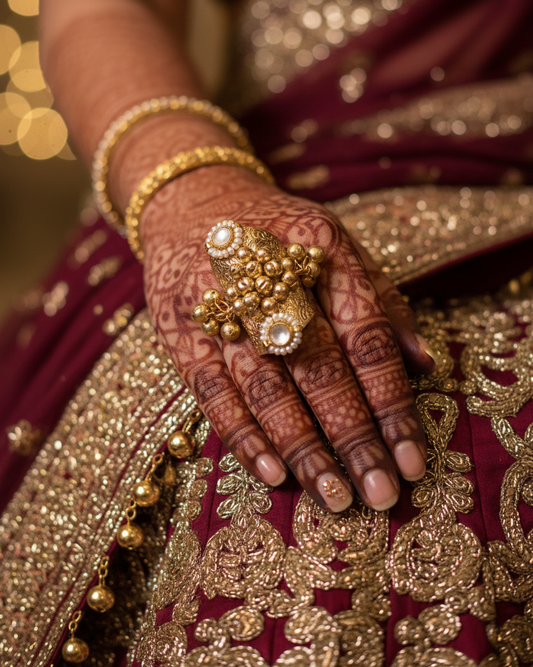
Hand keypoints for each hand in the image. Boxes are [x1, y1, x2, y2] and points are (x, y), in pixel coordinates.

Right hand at [141, 165, 434, 511]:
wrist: (192, 200)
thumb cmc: (278, 233)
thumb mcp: (335, 243)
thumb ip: (380, 298)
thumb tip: (424, 363)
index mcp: (321, 247)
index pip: (365, 334)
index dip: (391, 400)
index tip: (412, 458)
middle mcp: (269, 272)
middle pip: (318, 366)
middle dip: (352, 436)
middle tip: (379, 494)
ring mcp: (217, 300)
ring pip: (265, 385)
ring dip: (302, 447)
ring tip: (334, 495)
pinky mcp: (178, 326)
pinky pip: (212, 390)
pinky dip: (242, 433)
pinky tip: (272, 471)